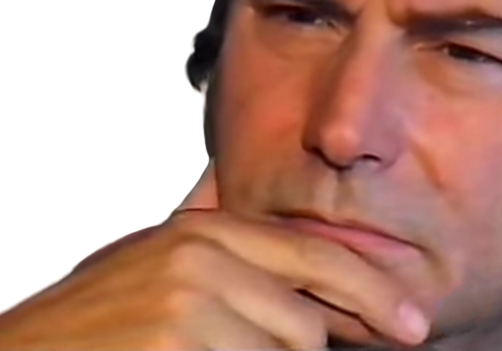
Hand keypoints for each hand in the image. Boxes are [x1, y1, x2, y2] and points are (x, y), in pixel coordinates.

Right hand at [0, 160, 428, 349]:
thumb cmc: (93, 309)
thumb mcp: (148, 249)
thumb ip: (194, 208)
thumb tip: (219, 168)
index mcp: (200, 231)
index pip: (312, 255)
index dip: (370, 290)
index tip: (408, 324)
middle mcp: (198, 261)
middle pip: (305, 321)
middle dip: (306, 346)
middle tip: (281, 350)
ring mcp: (187, 311)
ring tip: (217, 350)